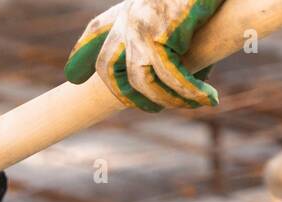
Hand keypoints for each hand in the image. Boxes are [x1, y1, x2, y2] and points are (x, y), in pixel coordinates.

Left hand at [64, 0, 223, 111]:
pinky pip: (171, 75)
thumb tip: (193, 81)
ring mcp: (140, 28)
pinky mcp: (161, 33)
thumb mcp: (183, 13)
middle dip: (129, 95)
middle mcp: (127, 20)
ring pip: (143, 80)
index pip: (96, 31)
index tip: (74, 75)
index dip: (82, 55)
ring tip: (191, 103)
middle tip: (154, 109)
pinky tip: (207, 97)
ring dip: (168, 98)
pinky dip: (190, 91)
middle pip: (110, 69)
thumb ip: (178, 45)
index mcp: (128, 11)